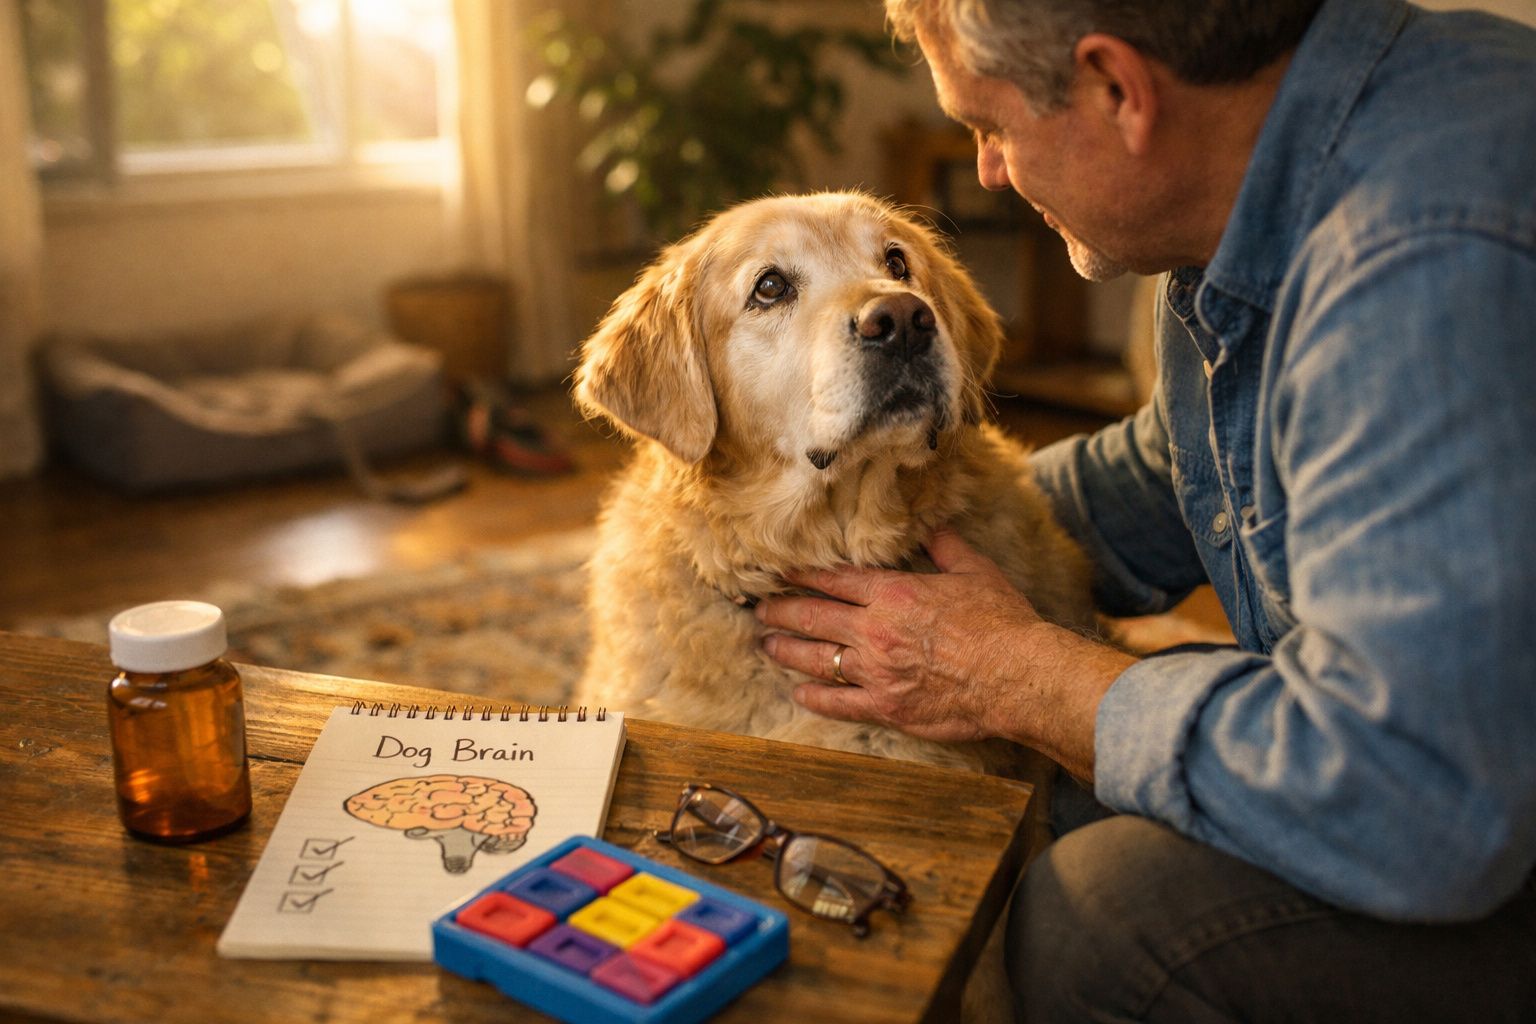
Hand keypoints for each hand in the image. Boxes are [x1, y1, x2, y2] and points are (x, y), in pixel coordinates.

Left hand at [754, 527, 1132, 777]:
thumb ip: (945, 547)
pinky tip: (799, 693)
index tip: (779, 572)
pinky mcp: (886, 706)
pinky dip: (815, 697)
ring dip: (786, 651)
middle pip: (814, 617)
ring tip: (766, 645)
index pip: (834, 580)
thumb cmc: (1001, 622)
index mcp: (894, 593)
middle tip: (759, 609)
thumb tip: (932, 525)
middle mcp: (875, 630)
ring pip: (816, 659)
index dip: (802, 575)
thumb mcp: (975, 571)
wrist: (1017, 675)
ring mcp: (876, 671)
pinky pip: (838, 703)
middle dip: (781, 611)